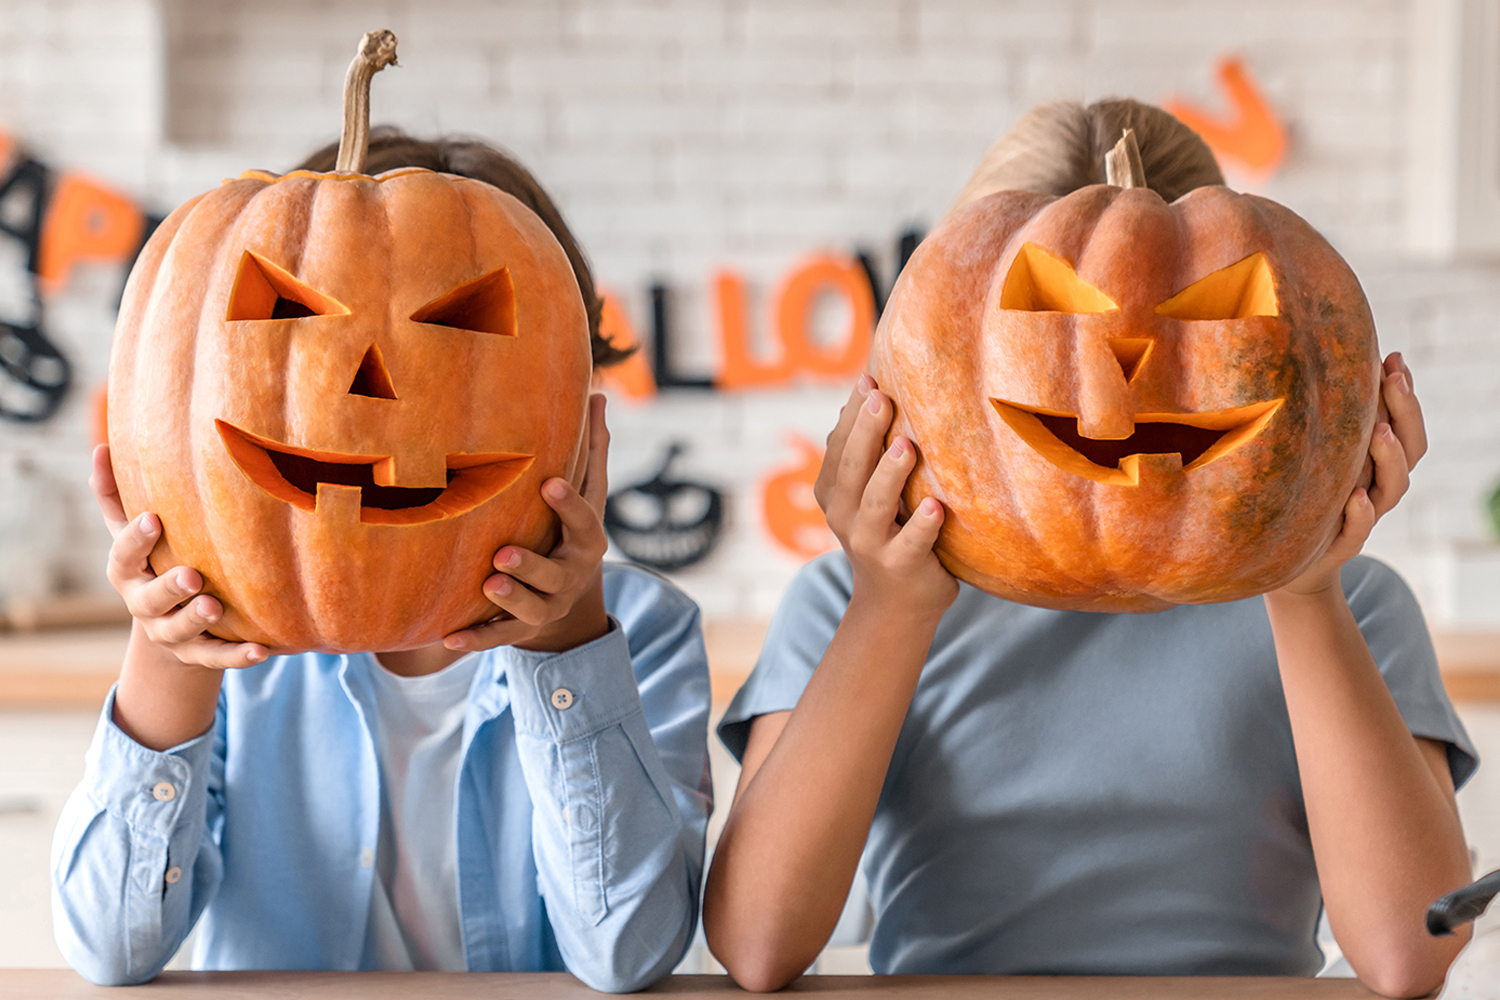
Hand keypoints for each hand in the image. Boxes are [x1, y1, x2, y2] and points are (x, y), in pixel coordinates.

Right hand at [92, 445, 267, 669]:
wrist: (167, 623)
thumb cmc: (153, 560)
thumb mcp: (131, 532)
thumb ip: (115, 495)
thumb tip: (102, 446)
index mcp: (128, 573)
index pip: (123, 556)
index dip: (135, 540)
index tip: (153, 518)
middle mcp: (145, 606)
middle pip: (151, 601)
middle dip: (169, 588)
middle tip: (191, 575)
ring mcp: (172, 634)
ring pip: (181, 632)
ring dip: (198, 619)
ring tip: (216, 606)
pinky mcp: (199, 655)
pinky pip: (218, 659)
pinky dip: (238, 656)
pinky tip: (263, 649)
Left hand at [445, 394, 611, 653]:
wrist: (570, 598)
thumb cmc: (571, 530)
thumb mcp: (587, 495)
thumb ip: (592, 450)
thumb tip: (599, 393)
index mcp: (587, 541)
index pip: (586, 521)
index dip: (570, 505)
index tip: (549, 484)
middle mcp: (570, 576)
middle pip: (555, 573)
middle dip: (532, 566)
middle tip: (504, 554)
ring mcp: (547, 605)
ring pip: (530, 609)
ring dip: (510, 599)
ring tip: (487, 584)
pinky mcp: (521, 628)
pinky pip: (498, 637)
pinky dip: (474, 639)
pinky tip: (445, 638)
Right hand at [815, 375, 956, 619]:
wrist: (895, 602)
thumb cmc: (888, 532)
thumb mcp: (866, 493)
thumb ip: (864, 453)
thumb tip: (866, 391)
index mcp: (833, 492)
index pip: (838, 446)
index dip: (852, 414)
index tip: (869, 379)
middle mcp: (845, 516)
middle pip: (851, 469)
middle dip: (865, 432)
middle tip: (882, 399)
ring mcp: (870, 543)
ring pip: (877, 504)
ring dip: (891, 474)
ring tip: (907, 446)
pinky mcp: (901, 565)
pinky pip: (912, 543)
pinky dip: (922, 525)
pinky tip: (936, 507)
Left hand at [1275, 353, 1424, 596]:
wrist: (1285, 563)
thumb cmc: (1303, 499)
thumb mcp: (1317, 457)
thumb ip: (1329, 423)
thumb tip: (1320, 367)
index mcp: (1377, 465)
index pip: (1405, 427)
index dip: (1405, 395)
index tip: (1393, 358)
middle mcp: (1377, 488)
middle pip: (1410, 450)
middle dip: (1405, 412)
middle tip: (1393, 378)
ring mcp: (1362, 517)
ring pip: (1392, 488)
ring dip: (1389, 457)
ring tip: (1379, 430)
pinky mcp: (1339, 546)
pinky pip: (1357, 532)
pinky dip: (1361, 514)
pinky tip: (1356, 496)